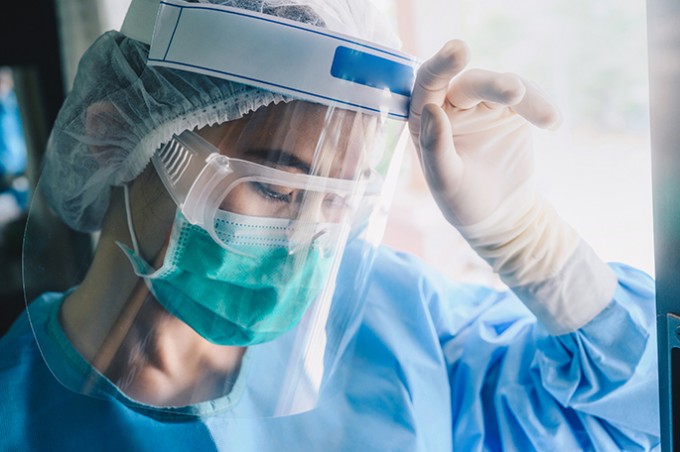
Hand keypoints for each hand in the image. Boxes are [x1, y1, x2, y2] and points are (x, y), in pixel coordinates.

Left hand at [409, 40, 560, 226]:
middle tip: (514, 91)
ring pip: (501, 86)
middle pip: (471, 83)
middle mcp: (452, 105)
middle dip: (493, 84)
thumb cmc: (462, 200)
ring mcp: (482, 105)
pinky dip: (540, 105)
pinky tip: (552, 121)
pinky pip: (527, 97)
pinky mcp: (511, 110)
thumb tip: (432, 109)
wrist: (500, 215)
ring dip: (523, 96)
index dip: (441, 65)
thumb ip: (436, 148)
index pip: (428, 84)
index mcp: (425, 119)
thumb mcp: (445, 182)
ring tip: (546, 118)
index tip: (459, 50)